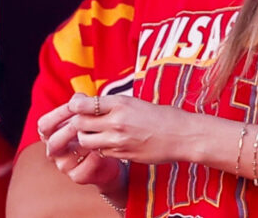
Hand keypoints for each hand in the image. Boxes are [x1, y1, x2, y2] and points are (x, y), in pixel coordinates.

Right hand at [36, 100, 121, 189]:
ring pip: (68, 156)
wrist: (109, 154)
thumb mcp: (86, 116)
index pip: (44, 125)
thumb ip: (81, 105)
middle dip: (69, 130)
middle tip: (84, 121)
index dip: (58, 114)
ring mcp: (64, 165)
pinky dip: (93, 159)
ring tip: (96, 135)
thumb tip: (79, 97)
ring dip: (83, 144)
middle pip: (53, 141)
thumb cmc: (93, 131)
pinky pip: (83, 168)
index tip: (73, 106)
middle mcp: (53, 151)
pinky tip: (101, 150)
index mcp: (50, 134)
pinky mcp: (77, 176)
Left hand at [68, 93, 195, 164]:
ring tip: (95, 133)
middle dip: (77, 123)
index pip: (82, 104)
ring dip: (86, 137)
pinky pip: (101, 152)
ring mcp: (119, 141)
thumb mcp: (134, 102)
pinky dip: (100, 148)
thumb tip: (86, 103)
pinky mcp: (124, 155)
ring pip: (86, 141)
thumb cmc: (160, 115)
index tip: (77, 106)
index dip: (75, 106)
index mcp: (120, 103)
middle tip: (83, 121)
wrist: (182, 135)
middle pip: (79, 123)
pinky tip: (109, 143)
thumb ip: (111, 105)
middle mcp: (117, 122)